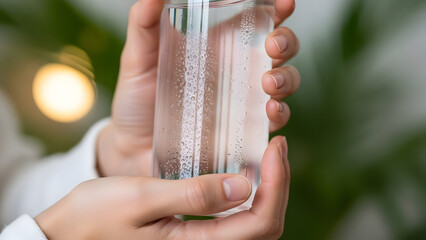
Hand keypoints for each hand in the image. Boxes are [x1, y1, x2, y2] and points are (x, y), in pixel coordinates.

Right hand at [35, 136, 289, 239]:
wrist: (68, 235)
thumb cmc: (95, 217)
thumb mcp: (141, 198)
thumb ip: (193, 195)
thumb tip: (244, 187)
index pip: (260, 222)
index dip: (277, 184)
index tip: (276, 146)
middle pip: (265, 227)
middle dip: (278, 185)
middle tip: (276, 147)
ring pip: (254, 226)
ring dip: (267, 191)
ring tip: (265, 158)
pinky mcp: (192, 237)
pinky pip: (235, 222)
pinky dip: (248, 197)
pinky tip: (242, 174)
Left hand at [97, 0, 300, 176]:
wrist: (132, 148)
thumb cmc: (137, 100)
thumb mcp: (138, 58)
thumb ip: (143, 24)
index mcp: (217, 46)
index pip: (255, 21)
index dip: (275, 9)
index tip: (282, 3)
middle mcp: (236, 72)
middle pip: (279, 50)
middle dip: (286, 42)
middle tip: (273, 45)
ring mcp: (242, 102)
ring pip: (284, 83)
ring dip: (286, 78)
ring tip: (269, 84)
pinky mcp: (242, 132)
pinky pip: (272, 121)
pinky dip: (280, 114)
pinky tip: (270, 112)